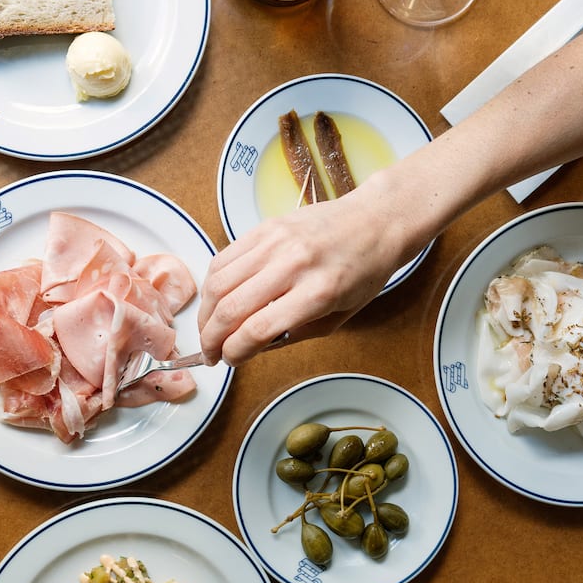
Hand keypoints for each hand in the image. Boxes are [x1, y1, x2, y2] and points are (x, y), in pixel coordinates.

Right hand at [197, 184, 406, 364]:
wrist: (376, 222)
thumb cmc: (365, 271)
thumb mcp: (341, 316)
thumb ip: (297, 334)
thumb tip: (254, 346)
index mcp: (319, 292)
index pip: (258, 329)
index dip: (235, 352)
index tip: (230, 360)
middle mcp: (294, 264)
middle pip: (231, 307)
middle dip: (211, 338)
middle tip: (210, 353)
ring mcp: (276, 241)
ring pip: (219, 282)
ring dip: (206, 313)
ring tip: (208, 329)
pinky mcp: (265, 226)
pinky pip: (225, 257)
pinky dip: (212, 284)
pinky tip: (215, 300)